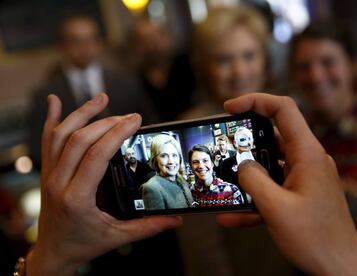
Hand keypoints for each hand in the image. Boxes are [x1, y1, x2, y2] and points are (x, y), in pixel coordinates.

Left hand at [27, 93, 181, 275]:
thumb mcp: (117, 238)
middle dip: (107, 122)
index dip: (117, 133)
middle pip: (79, 139)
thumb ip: (148, 227)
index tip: (134, 120)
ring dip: (81, 113)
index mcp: (77, 198)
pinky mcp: (46, 172)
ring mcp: (48, 175)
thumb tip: (176, 219)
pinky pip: (46, 141)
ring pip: (60, 135)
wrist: (51, 253)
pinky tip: (54, 101)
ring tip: (101, 98)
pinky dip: (50, 119)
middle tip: (129, 116)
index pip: (97, 155)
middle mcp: (58, 183)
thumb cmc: (82, 245)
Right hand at [216, 93, 356, 275]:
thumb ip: (253, 180)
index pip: (283, 109)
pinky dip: (253, 198)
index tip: (229, 107)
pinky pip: (272, 188)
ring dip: (246, 173)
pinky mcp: (300, 195)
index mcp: (307, 154)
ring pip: (269, 164)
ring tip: (223, 182)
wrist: (339, 269)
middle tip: (222, 147)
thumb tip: (242, 165)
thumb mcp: (276, 207)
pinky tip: (231, 215)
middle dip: (244, 141)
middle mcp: (307, 161)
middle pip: (272, 135)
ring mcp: (304, 178)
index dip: (255, 100)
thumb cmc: (316, 239)